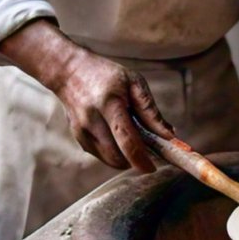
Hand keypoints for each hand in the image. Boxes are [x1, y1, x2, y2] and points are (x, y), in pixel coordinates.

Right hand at [50, 50, 174, 171]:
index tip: (153, 168)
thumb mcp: (133, 82)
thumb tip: (168, 135)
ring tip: (133, 139)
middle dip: (135, 160)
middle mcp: (92, 120)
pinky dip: (114, 153)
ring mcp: (82, 131)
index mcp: (109, 104)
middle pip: (117, 156)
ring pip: (109, 159)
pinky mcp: (78, 137)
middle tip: (148, 151)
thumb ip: (150, 111)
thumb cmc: (107, 75)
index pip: (126, 140)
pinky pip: (101, 155)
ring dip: (126, 158)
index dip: (141, 159)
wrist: (69, 71)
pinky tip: (118, 136)